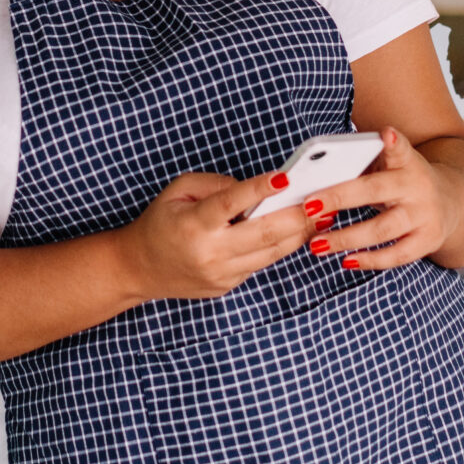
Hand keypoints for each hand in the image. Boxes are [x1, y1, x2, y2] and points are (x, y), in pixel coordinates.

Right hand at [114, 171, 316, 300]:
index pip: (231, 203)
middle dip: (298, 216)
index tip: (286, 177)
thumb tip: (258, 188)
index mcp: (194, 224)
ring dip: (300, 233)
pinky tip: (299, 231)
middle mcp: (210, 253)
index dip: (259, 189)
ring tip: (324, 214)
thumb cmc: (161, 222)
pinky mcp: (228, 285)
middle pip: (263, 233)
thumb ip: (217, 185)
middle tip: (323, 199)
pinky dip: (282, 246)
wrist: (139, 268)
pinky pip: (261, 263)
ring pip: (271, 252)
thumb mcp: (178, 191)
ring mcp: (221, 274)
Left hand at [302, 128, 460, 270]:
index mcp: (407, 162)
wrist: (451, 202)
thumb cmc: (404, 181)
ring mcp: (425, 216)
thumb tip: (316, 171)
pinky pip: (396, 255)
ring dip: (346, 237)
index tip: (386, 134)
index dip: (393, 142)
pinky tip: (346, 260)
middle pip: (376, 191)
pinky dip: (370, 260)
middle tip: (309, 205)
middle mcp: (418, 187)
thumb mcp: (392, 164)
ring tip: (317, 244)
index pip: (400, 149)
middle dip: (340, 197)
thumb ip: (364, 162)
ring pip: (382, 229)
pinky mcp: (428, 241)